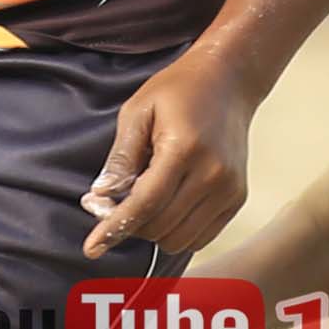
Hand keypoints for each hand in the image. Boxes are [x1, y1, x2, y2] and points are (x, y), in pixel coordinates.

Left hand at [83, 49, 260, 261]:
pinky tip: (166, 205)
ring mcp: (229, 189)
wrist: (229, 80)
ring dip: (153, 230)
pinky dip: (176, 231)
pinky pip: (200, 237)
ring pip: (179, 239)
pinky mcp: (237, 198)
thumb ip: (120, 157)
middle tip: (112, 204)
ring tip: (143, 200)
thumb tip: (99, 197)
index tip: (91, 248)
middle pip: (160, 226)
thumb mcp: (138, 112)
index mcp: (184, 149)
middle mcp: (213, 174)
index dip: (114, 227)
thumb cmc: (178, 91)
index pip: (145, 203)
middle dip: (129, 224)